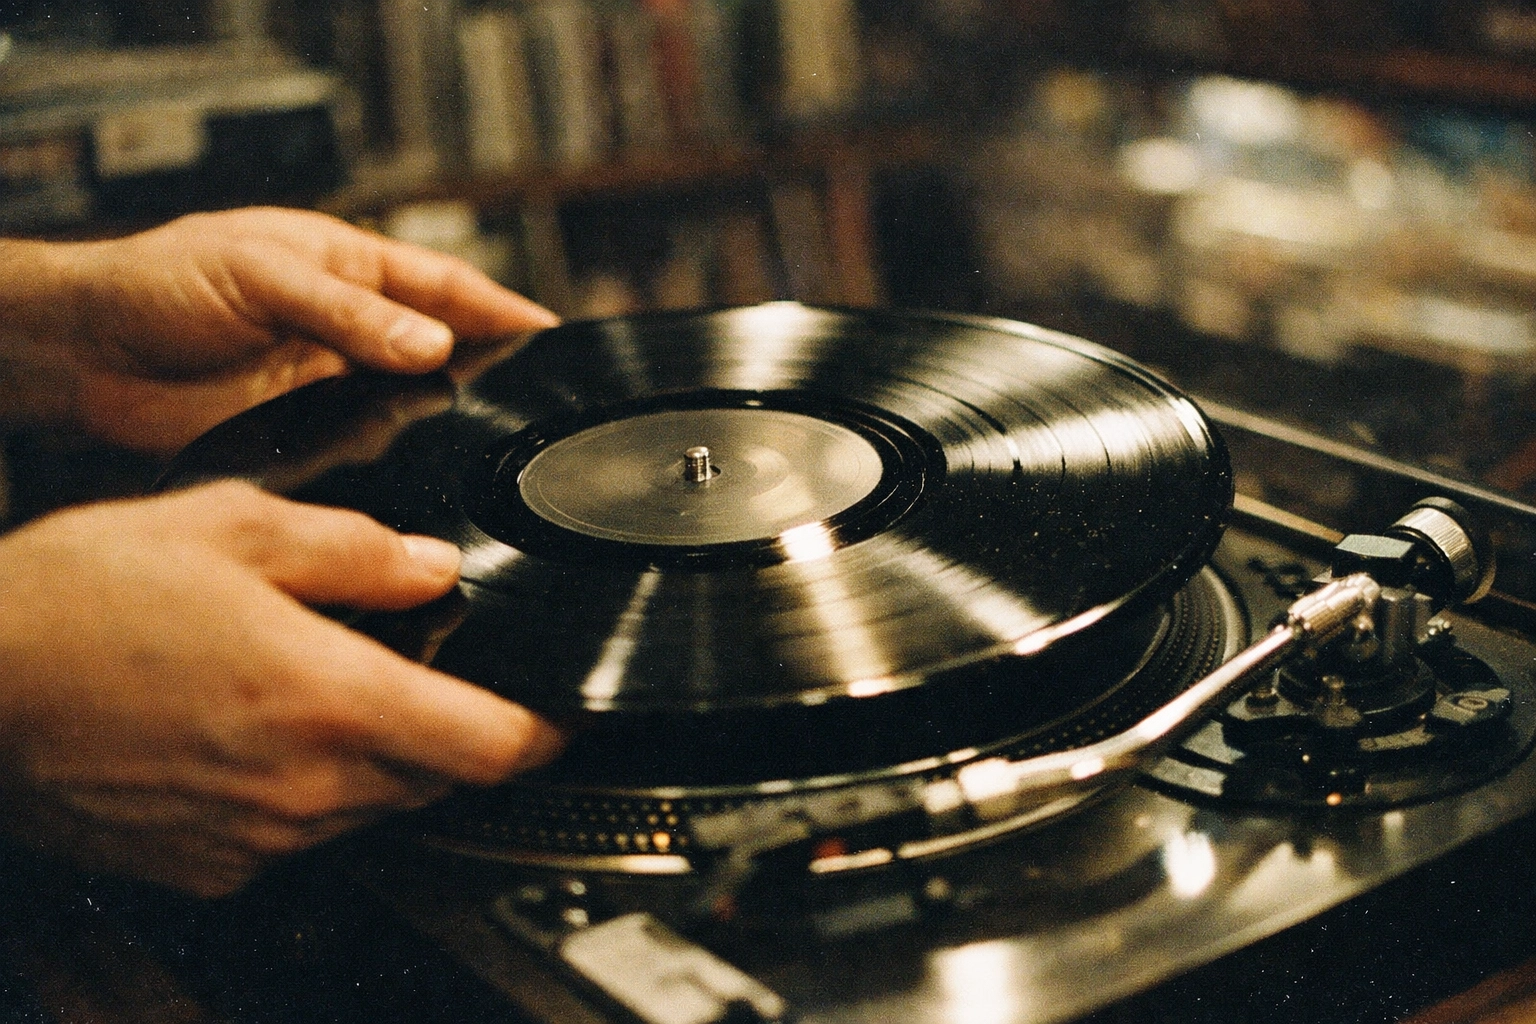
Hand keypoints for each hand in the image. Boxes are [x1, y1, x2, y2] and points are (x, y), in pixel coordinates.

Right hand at [0, 481, 561, 896]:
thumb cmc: (78, 601)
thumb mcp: (232, 530)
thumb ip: (354, 549)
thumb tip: (431, 566)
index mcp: (329, 697)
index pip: (491, 746)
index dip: (544, 733)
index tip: (561, 715)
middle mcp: (304, 783)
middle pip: (439, 779)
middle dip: (453, 732)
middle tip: (424, 675)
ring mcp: (256, 836)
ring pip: (373, 808)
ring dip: (379, 759)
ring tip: (320, 689)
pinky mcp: (210, 865)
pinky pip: (300, 835)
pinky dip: (308, 792)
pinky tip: (257, 735)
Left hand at [2, 206, 556, 453]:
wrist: (85, 358)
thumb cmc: (158, 284)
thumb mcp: (259, 275)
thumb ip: (346, 313)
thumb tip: (431, 343)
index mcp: (346, 267)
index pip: (445, 285)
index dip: (501, 306)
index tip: (555, 332)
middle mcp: (349, 330)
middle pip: (443, 348)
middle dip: (494, 367)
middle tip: (544, 396)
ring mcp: (332, 386)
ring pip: (415, 406)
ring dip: (450, 420)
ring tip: (497, 442)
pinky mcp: (309, 438)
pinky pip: (372, 452)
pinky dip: (403, 463)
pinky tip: (427, 477)